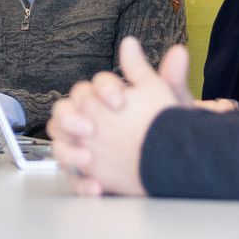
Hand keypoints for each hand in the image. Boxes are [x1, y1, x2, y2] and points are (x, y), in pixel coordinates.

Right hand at [47, 37, 196, 197]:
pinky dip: (81, 183)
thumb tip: (178, 50)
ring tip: (87, 160)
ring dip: (68, 150)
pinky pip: (74, 178)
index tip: (120, 101)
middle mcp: (89, 120)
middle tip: (90, 128)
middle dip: (71, 118)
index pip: (92, 87)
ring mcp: (83, 147)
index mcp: (105, 99)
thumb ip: (169, 80)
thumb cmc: (167, 131)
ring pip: (60, 143)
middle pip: (64, 111)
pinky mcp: (86, 174)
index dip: (102, 90)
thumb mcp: (170, 108)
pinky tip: (97, 187)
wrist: (174, 165)